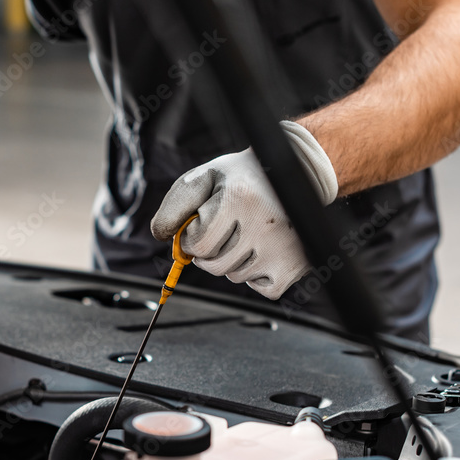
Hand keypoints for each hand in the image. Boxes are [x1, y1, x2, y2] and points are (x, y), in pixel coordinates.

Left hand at [150, 121, 337, 298]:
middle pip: (214, 265)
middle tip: (225, 227)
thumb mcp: (205, 177)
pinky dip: (258, 274)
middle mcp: (264, 224)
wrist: (295, 171)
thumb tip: (162, 236)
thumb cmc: (242, 177)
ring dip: (233, 260)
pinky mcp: (297, 265)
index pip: (197, 243)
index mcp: (239, 198)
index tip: (203, 222)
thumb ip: (177, 204)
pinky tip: (264, 247)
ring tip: (248, 231)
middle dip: (210, 250)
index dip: (193, 236)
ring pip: (236, 276)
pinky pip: (262, 287)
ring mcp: (283, 248)